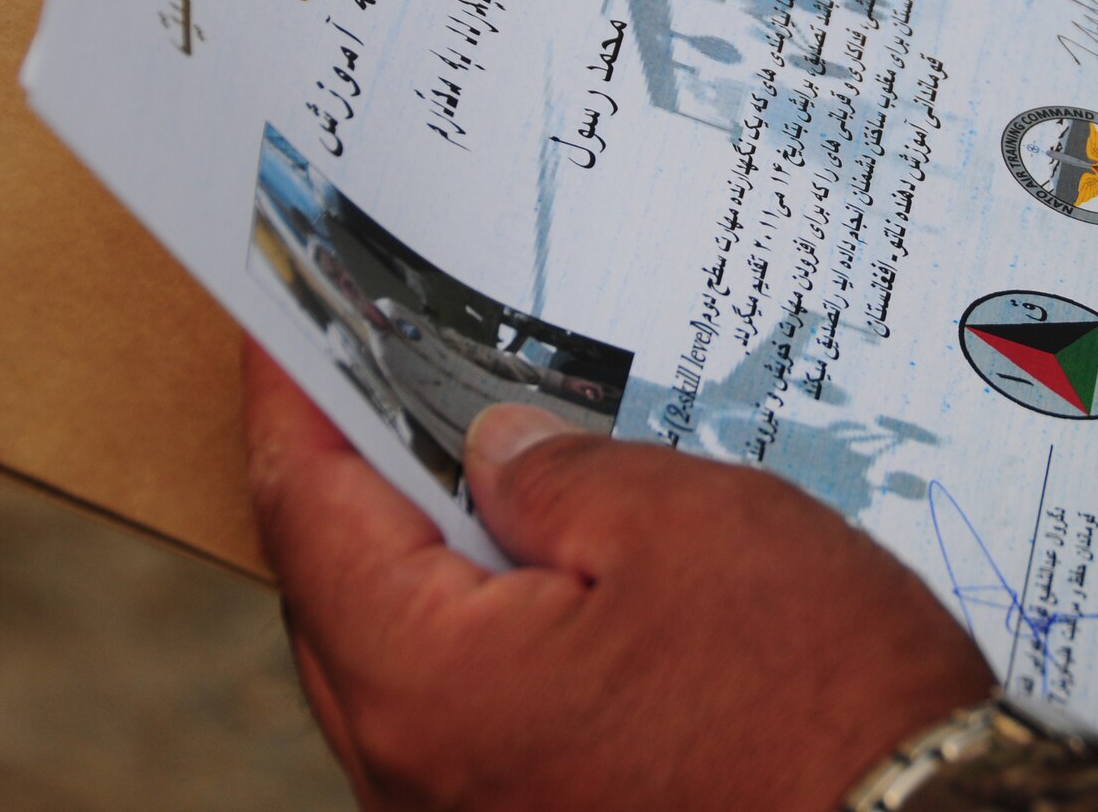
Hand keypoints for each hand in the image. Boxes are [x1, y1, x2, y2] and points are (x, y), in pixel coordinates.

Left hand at [243, 338, 994, 811]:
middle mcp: (419, 775)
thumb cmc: (814, 690)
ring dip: (421, 557)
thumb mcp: (679, 525)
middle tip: (377, 377)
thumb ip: (556, 474)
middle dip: (351, 477)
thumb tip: (492, 450)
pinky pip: (470, 712)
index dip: (292, 402)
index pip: (309, 511)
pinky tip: (546, 567)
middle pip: (336, 596)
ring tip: (470, 456)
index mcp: (426, 686)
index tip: (283, 330)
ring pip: (401, 661)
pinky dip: (479, 628)